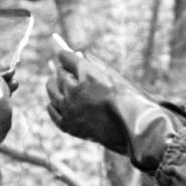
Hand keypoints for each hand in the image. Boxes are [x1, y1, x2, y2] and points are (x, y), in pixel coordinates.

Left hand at [45, 44, 179, 169]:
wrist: (133, 130)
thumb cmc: (128, 100)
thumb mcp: (115, 76)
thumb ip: (95, 64)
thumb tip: (80, 56)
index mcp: (88, 76)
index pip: (66, 58)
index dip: (65, 55)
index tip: (64, 54)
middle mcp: (75, 91)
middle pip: (59, 73)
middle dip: (62, 69)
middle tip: (62, 67)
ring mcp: (70, 109)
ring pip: (52, 90)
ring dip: (54, 84)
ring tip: (57, 82)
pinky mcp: (67, 125)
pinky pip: (52, 109)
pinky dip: (54, 103)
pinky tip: (57, 101)